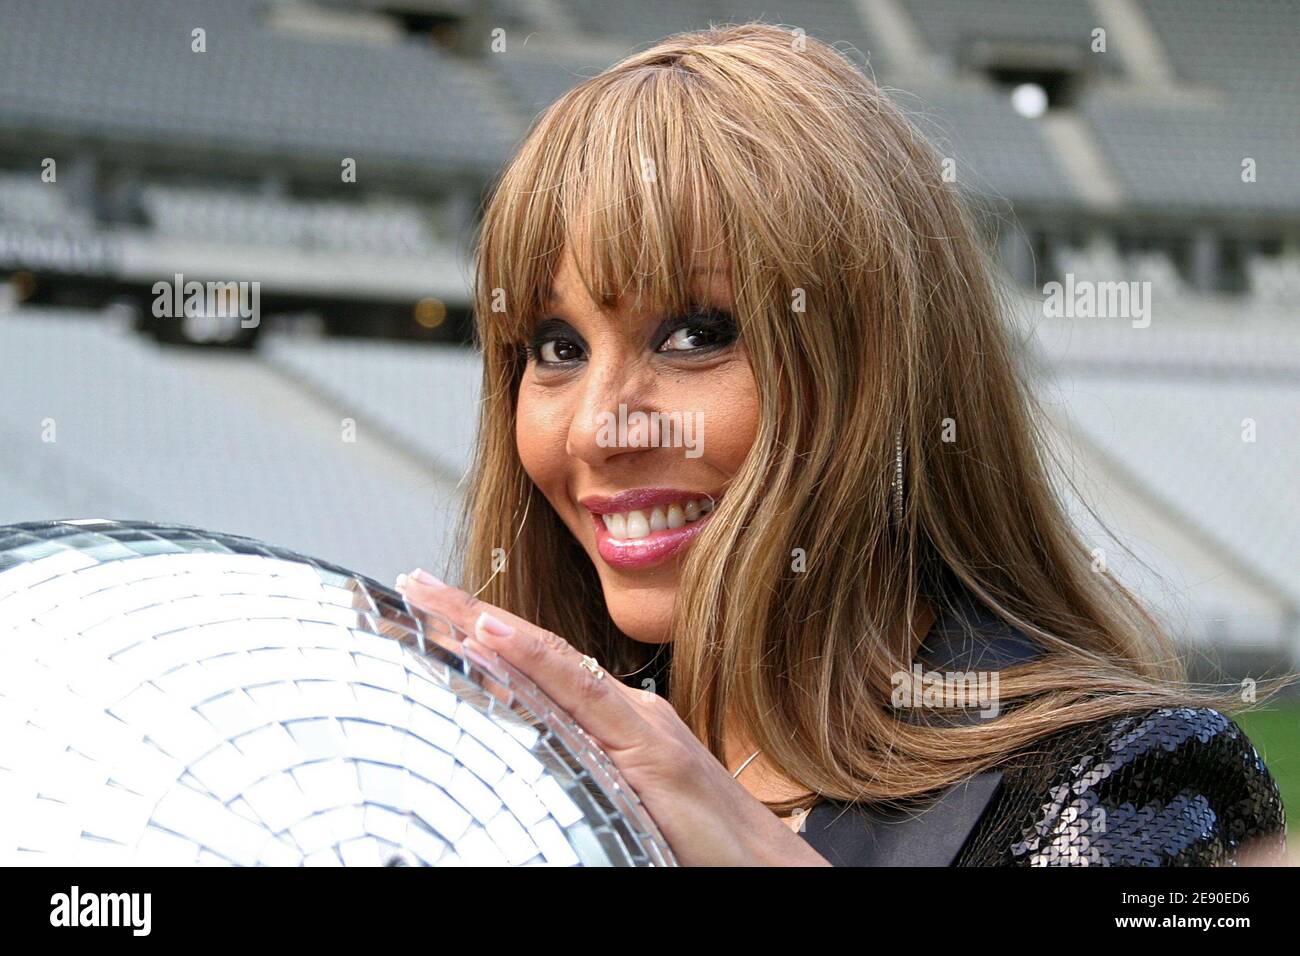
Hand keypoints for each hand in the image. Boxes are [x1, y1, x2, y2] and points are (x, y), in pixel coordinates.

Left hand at [394, 568, 829, 866]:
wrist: (765, 868)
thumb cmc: (696, 841)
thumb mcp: (619, 800)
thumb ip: (576, 774)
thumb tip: (518, 773)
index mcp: (614, 722)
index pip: (535, 668)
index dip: (481, 637)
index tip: (427, 613)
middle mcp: (625, 710)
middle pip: (532, 652)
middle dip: (467, 616)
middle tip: (408, 584)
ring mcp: (639, 724)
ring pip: (549, 660)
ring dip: (485, 624)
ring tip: (431, 597)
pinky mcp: (651, 750)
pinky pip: (582, 695)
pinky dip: (536, 660)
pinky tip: (494, 636)